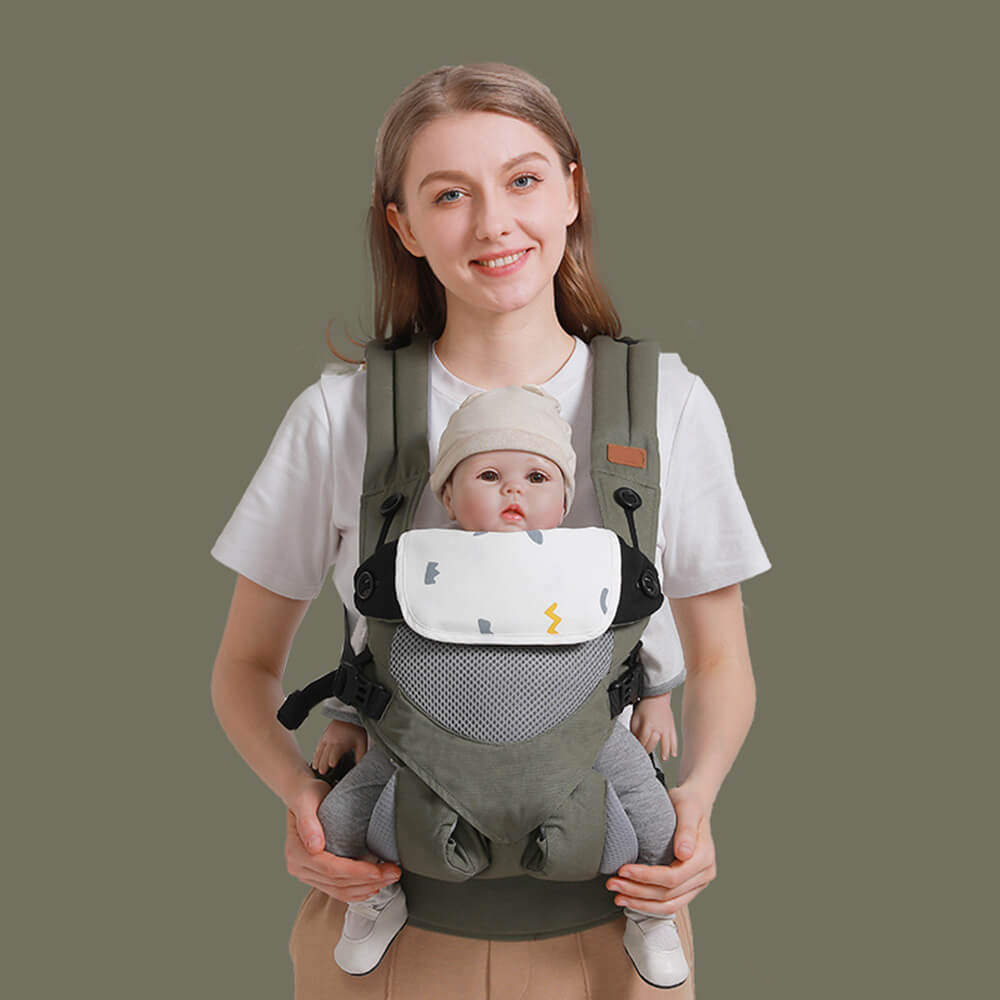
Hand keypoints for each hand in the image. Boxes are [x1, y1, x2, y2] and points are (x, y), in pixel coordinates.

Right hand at [284, 779, 400, 903]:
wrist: (302, 795)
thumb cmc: (306, 795)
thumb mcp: (306, 800)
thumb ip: (308, 822)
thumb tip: (314, 847)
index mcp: (296, 853)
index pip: (331, 869)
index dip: (357, 872)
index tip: (378, 871)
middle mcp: (299, 867)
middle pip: (338, 883)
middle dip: (368, 881)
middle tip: (393, 873)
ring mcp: (307, 873)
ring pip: (339, 890)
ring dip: (366, 888)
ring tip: (388, 878)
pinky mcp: (316, 875)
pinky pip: (337, 890)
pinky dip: (357, 891)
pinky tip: (372, 886)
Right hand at [312, 719, 367, 774]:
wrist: (350, 715)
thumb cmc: (355, 729)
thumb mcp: (361, 743)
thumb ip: (360, 756)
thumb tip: (360, 767)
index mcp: (341, 743)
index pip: (336, 752)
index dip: (333, 758)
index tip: (332, 764)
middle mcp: (332, 741)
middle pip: (326, 753)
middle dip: (323, 763)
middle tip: (321, 772)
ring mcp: (326, 738)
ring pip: (320, 750)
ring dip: (317, 759)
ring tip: (315, 768)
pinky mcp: (324, 736)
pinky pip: (318, 746)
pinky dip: (316, 754)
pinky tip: (315, 760)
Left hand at [605, 782, 715, 914]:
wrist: (694, 804)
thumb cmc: (688, 803)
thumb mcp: (687, 807)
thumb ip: (686, 830)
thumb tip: (683, 853)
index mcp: (704, 858)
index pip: (672, 877)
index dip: (646, 877)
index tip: (624, 870)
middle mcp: (704, 875)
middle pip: (668, 894)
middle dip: (637, 891)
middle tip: (612, 884)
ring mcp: (697, 884)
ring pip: (668, 905)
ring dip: (641, 904)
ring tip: (618, 897)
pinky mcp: (688, 887)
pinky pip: (669, 904)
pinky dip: (649, 905)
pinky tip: (630, 900)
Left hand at [630, 692, 678, 758]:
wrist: (658, 696)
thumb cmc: (646, 705)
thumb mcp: (635, 716)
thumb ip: (633, 729)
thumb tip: (633, 739)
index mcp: (648, 725)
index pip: (643, 741)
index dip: (640, 747)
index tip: (637, 751)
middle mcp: (658, 728)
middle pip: (653, 743)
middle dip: (648, 750)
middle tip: (646, 755)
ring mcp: (666, 728)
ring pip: (666, 743)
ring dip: (664, 752)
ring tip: (664, 758)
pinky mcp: (671, 727)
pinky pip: (674, 739)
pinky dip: (674, 747)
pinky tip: (673, 753)